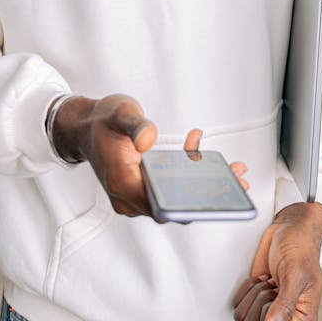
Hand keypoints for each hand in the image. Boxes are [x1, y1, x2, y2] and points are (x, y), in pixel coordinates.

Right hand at [52, 101, 249, 220]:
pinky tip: (199, 148)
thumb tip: (149, 140)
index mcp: (122, 183)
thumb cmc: (102, 120)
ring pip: (175, 200)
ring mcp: (135, 195)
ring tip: (232, 169)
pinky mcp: (143, 188)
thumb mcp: (119, 113)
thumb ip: (135, 126)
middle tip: (237, 178)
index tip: (219, 193)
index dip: (192, 204)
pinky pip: (170, 190)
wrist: (84, 126)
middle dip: (208, 194)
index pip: (162, 206)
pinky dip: (188, 174)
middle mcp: (129, 197)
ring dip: (202, 185)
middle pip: (173, 207)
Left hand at [232, 201, 321, 320]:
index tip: (275, 296)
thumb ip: (284, 307)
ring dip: (253, 295)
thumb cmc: (300, 250)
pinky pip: (238, 305)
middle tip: (273, 285)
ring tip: (269, 281)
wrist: (291, 230)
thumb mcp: (294, 276)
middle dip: (258, 303)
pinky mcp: (257, 299)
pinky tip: (261, 278)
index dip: (266, 318)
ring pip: (243, 319)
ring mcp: (270, 311)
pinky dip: (246, 289)